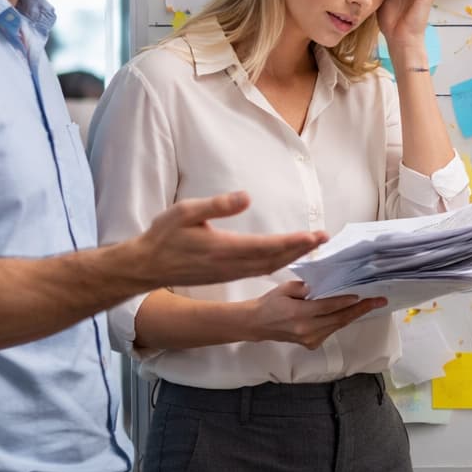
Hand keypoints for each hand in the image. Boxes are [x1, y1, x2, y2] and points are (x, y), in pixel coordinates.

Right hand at [127, 191, 326, 288]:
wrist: (147, 266)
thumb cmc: (164, 236)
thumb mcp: (185, 212)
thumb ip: (216, 205)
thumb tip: (245, 196)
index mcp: (224, 248)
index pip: (267, 246)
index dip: (293, 242)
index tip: (314, 236)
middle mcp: (231, 264)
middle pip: (274, 259)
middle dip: (301, 249)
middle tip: (325, 238)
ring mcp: (231, 272)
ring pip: (269, 267)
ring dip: (293, 256)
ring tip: (313, 245)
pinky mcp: (228, 275)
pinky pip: (260, 271)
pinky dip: (279, 264)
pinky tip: (289, 257)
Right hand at [246, 278, 386, 349]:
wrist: (257, 324)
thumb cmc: (271, 302)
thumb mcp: (287, 288)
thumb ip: (307, 287)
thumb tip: (327, 286)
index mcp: (299, 314)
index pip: (328, 307)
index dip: (346, 301)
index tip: (362, 295)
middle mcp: (307, 330)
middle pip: (339, 319)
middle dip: (361, 309)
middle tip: (379, 301)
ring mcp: (310, 339)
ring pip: (338, 325)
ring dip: (355, 314)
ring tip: (371, 304)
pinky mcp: (312, 344)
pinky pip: (331, 330)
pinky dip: (342, 320)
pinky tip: (352, 311)